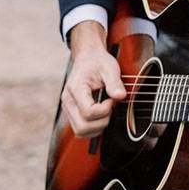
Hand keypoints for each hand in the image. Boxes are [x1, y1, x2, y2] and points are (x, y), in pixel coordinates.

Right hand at [60, 22, 126, 137]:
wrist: (88, 58)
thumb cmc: (97, 62)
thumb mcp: (109, 68)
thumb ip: (114, 83)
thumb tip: (121, 97)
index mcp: (75, 89)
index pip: (88, 112)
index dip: (104, 110)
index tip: (112, 99)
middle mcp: (68, 101)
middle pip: (82, 127)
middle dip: (102, 122)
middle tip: (110, 107)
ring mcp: (68, 108)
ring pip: (80, 131)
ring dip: (98, 126)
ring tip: (106, 110)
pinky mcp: (72, 113)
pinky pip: (81, 129)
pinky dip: (94, 127)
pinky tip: (101, 114)